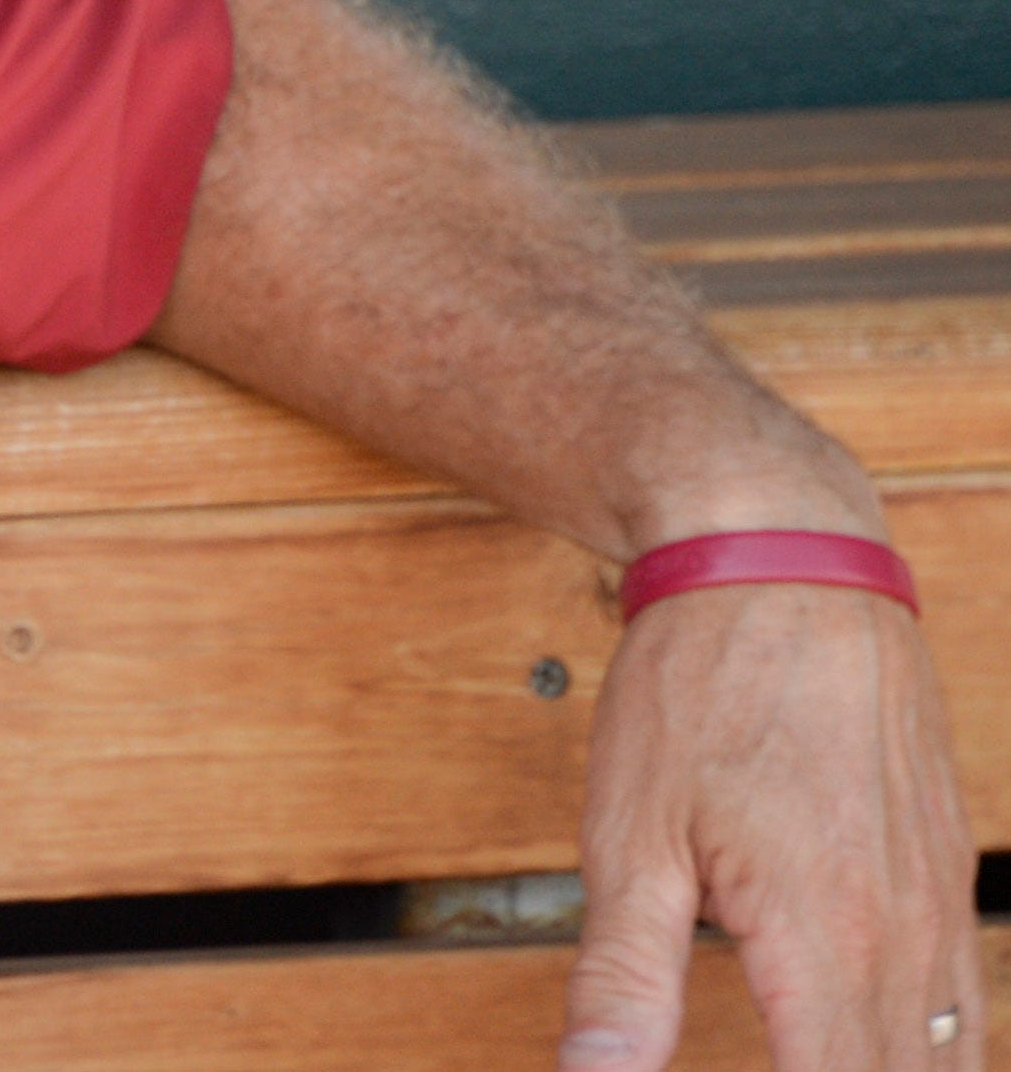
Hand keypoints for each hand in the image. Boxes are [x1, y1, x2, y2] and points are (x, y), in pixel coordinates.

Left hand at [561, 579, 981, 1071]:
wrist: (785, 567)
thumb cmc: (696, 690)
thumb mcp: (629, 836)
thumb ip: (622, 977)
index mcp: (825, 942)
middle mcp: (904, 940)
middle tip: (768, 1063)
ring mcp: (939, 909)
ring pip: (950, 1062)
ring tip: (809, 1063)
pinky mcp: (948, 880)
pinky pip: (966, 1009)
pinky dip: (935, 1059)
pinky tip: (882, 1060)